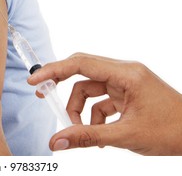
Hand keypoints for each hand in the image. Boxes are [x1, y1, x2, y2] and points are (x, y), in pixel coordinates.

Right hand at [28, 52, 181, 154]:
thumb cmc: (172, 131)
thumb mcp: (126, 136)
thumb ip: (88, 136)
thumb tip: (57, 141)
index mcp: (126, 74)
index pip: (81, 63)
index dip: (54, 70)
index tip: (35, 81)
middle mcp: (124, 73)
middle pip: (82, 72)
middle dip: (62, 86)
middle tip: (42, 96)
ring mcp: (126, 83)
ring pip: (89, 89)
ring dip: (79, 110)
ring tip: (80, 131)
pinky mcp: (127, 94)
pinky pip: (101, 101)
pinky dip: (94, 117)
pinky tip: (99, 135)